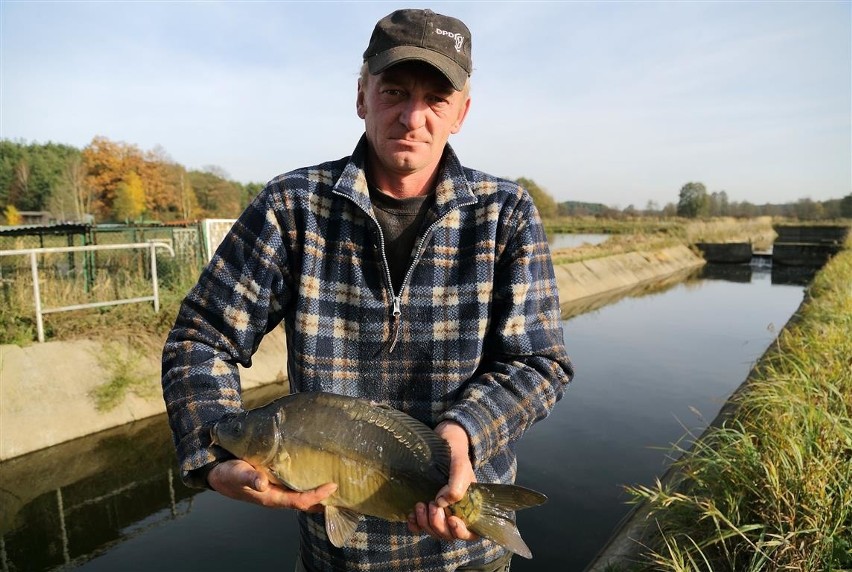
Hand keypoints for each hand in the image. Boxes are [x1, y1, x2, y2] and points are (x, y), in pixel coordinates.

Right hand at [208, 459, 336, 511]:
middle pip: (306, 502)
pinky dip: (310, 483)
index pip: (299, 501)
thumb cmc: (228, 474)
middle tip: (344, 490)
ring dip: (319, 493)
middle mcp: (277, 496)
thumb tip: (263, 483)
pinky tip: (318, 474)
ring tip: (337, 484)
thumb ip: (250, 478)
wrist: (218, 473)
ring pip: (303, 495)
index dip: (317, 496)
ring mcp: (278, 490)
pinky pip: (297, 487)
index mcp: (270, 498)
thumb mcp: (237, 474)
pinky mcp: (277, 482)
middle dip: (324, 499)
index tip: (332, 486)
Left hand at [407, 421, 478, 541]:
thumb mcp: (460, 465)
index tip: (452, 519)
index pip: (470, 532)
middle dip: (438, 524)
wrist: (442, 442)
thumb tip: (442, 504)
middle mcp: (456, 512)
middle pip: (448, 534)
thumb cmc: (455, 453)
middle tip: (431, 504)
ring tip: (420, 505)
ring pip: (434, 532)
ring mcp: (440, 512)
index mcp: (470, 506)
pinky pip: (420, 527)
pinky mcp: (425, 509)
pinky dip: (415, 525)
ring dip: (425, 523)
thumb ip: (457, 484)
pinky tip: (411, 515)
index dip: (461, 532)